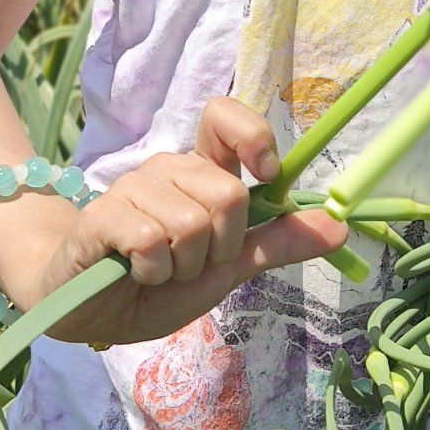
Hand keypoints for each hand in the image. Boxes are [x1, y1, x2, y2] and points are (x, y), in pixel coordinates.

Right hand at [0, 96, 349, 346]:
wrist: (88, 311)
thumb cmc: (156, 284)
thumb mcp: (228, 270)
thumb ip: (279, 244)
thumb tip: (341, 225)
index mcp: (201, 174)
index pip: (227, 118)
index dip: (254, 138)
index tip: (267, 177)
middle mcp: (168, 170)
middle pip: (229, 194)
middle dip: (221, 248)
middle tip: (191, 265)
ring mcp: (133, 189)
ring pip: (191, 224)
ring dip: (182, 268)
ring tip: (158, 272)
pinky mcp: (102, 215)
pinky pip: (150, 240)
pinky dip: (152, 271)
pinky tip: (134, 272)